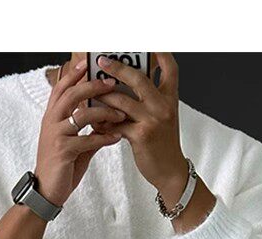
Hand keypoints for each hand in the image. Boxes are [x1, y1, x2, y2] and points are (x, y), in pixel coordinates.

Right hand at [33, 58, 126, 206]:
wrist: (46, 191)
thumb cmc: (60, 166)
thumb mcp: (73, 144)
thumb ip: (87, 130)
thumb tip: (106, 120)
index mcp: (52, 117)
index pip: (61, 88)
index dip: (74, 74)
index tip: (88, 63)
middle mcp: (51, 122)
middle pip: (72, 95)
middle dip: (93, 86)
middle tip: (111, 84)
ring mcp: (56, 136)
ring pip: (82, 115)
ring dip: (104, 112)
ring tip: (121, 114)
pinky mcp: (63, 151)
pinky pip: (88, 140)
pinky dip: (105, 138)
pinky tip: (117, 137)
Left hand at [95, 52, 188, 206]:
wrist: (170, 171)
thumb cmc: (163, 143)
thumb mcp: (163, 117)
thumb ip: (150, 99)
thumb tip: (124, 84)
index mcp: (170, 98)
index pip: (169, 68)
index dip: (160, 52)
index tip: (147, 43)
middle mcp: (163, 105)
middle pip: (138, 78)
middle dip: (117, 67)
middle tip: (101, 61)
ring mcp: (153, 120)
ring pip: (121, 101)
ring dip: (103, 97)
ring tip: (91, 94)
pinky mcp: (141, 136)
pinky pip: (116, 124)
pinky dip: (104, 123)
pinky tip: (96, 123)